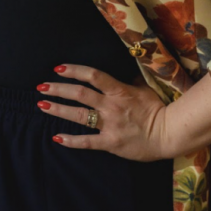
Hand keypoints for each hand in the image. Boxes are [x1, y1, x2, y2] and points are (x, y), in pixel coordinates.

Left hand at [36, 64, 169, 160]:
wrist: (169, 133)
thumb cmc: (158, 109)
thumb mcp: (145, 88)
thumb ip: (130, 79)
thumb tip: (122, 68)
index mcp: (119, 90)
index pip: (93, 76)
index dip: (74, 70)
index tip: (58, 68)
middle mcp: (111, 106)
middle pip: (79, 94)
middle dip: (58, 89)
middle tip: (41, 87)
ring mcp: (109, 125)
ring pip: (78, 116)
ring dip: (58, 110)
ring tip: (42, 105)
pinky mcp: (110, 143)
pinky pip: (87, 142)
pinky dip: (71, 140)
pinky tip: (56, 137)